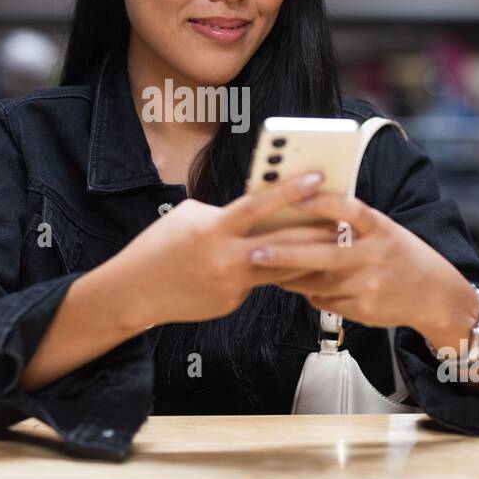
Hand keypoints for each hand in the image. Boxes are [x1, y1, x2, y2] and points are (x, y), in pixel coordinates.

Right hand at [108, 171, 341, 326]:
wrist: (135, 292)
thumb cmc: (159, 245)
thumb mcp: (189, 216)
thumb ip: (225, 212)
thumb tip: (260, 209)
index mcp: (213, 229)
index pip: (259, 205)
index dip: (291, 190)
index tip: (319, 176)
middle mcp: (225, 258)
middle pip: (282, 242)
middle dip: (316, 230)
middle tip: (343, 219)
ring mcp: (230, 284)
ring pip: (280, 269)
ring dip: (307, 257)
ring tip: (330, 245)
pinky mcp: (231, 302)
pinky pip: (256, 283)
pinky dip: (266, 272)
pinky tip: (273, 266)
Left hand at [246, 191, 473, 336]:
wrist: (436, 296)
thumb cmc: (401, 254)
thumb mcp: (385, 230)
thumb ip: (353, 224)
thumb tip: (303, 210)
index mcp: (382, 229)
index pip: (351, 210)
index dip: (322, 203)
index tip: (293, 197)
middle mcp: (377, 256)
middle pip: (326, 255)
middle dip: (287, 254)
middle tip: (255, 251)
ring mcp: (371, 286)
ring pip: (318, 283)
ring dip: (289, 276)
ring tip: (265, 266)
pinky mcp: (365, 310)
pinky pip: (325, 301)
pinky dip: (310, 293)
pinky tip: (302, 285)